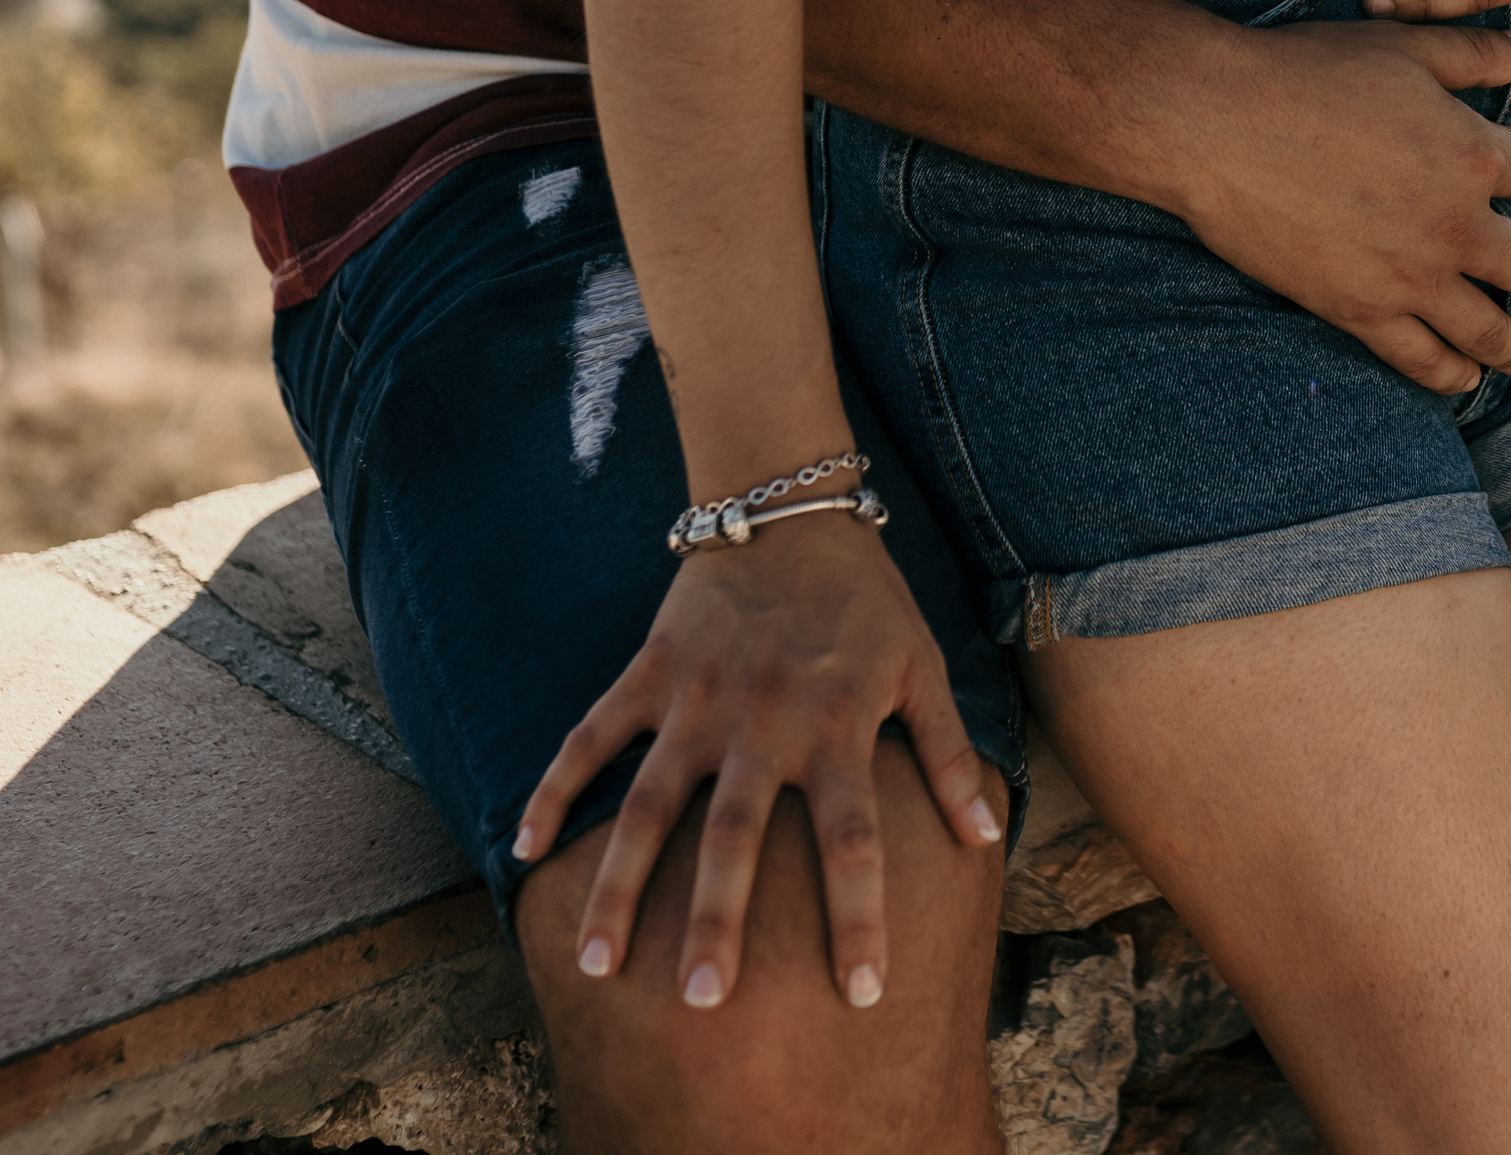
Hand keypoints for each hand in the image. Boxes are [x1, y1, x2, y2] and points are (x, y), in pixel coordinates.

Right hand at [512, 511, 1000, 1008]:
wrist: (788, 509)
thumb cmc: (867, 601)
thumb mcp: (924, 669)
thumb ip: (948, 754)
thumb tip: (986, 837)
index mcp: (836, 727)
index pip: (855, 838)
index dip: (860, 916)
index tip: (861, 992)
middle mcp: (762, 723)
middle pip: (737, 837)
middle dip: (719, 921)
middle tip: (704, 1001)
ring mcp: (696, 700)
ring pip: (649, 805)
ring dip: (622, 886)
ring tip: (598, 964)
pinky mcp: (649, 673)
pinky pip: (591, 737)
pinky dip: (555, 788)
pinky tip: (525, 849)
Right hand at [1173, 17, 1510, 394]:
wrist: (1218, 125)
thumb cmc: (1306, 73)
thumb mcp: (1401, 48)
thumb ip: (1474, 53)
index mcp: (1473, 154)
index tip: (1509, 171)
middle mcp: (1456, 225)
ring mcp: (1410, 277)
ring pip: (1488, 329)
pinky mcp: (1360, 311)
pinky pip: (1420, 359)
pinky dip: (1448, 375)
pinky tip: (1462, 381)